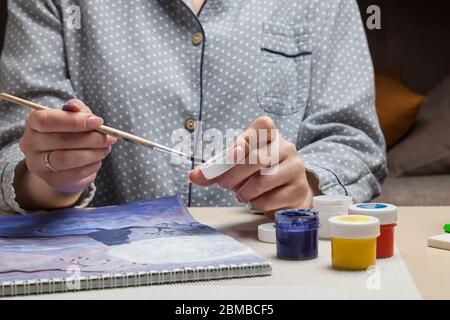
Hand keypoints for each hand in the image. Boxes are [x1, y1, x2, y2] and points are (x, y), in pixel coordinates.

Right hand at [18, 99, 116, 194]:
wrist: (63, 165)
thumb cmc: (70, 134)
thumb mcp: (74, 118)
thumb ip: (77, 110)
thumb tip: (75, 106)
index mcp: (33, 123)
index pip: (46, 120)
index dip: (74, 121)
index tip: (98, 122)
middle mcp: (30, 143)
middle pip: (60, 140)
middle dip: (91, 139)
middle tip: (109, 138)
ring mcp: (38, 164)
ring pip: (67, 159)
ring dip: (93, 153)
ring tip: (105, 149)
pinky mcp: (51, 180)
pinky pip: (75, 173)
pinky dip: (92, 166)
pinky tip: (97, 160)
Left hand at [189, 116, 319, 216]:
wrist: (286, 195)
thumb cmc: (257, 175)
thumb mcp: (235, 169)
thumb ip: (215, 171)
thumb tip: (193, 176)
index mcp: (270, 136)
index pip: (263, 125)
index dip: (246, 138)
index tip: (232, 154)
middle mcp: (286, 148)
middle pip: (259, 157)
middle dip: (234, 174)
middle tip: (223, 184)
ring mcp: (296, 168)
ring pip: (264, 180)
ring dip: (245, 192)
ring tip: (242, 194)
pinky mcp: (299, 189)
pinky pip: (270, 199)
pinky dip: (257, 204)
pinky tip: (257, 201)